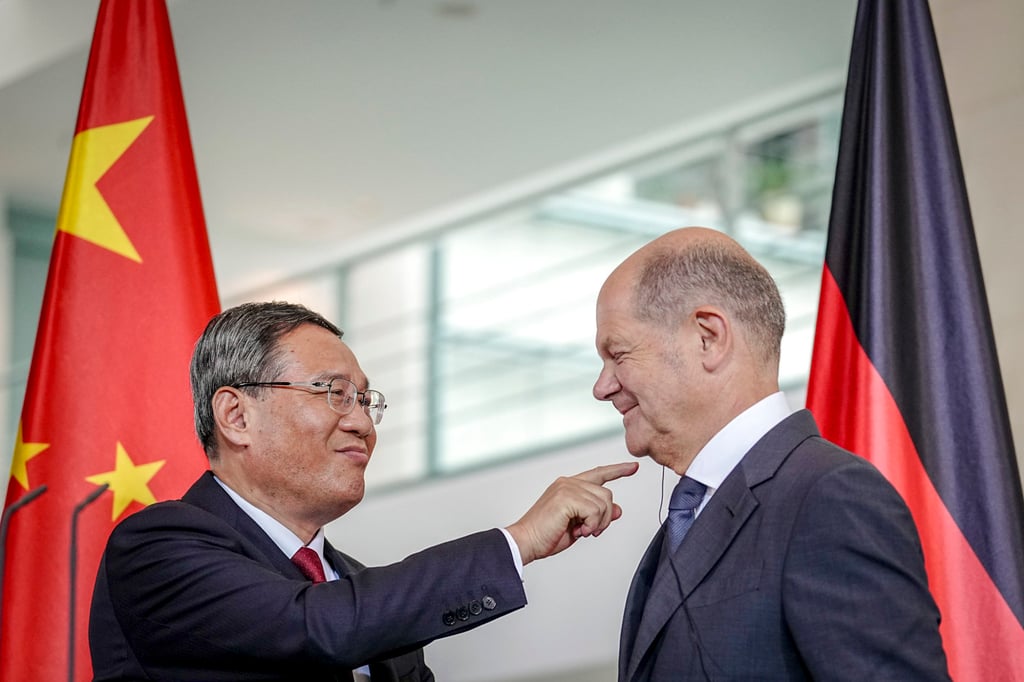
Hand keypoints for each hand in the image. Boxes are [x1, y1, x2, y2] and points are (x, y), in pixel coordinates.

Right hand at [505, 461, 638, 564]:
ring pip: (603, 503)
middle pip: (606, 494)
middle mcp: (568, 483)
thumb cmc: (548, 534)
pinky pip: (594, 511)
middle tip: (591, 531)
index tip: (632, 467)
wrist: (527, 541)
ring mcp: (567, 488)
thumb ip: (597, 515)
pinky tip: (579, 531)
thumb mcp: (580, 524)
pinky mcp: (566, 497)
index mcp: (569, 486)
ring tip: (581, 531)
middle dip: (604, 517)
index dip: (617, 470)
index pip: (598, 474)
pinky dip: (591, 525)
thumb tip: (617, 510)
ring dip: (597, 523)